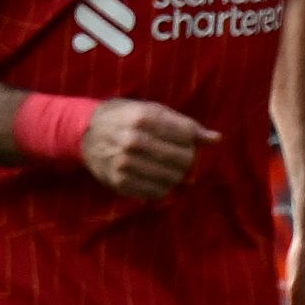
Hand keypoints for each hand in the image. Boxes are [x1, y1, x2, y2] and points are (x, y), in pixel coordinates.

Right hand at [84, 99, 215, 199]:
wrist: (87, 132)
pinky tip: (157, 178)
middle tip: (180, 158)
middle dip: (188, 160)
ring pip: (172, 179)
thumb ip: (187, 126)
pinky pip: (156, 193)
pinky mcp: (118, 181)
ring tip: (168, 168)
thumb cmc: (129, 118)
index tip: (185, 141)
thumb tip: (217, 139)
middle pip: (183, 160)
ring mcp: (124, 162)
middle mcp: (133, 141)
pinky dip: (163, 188)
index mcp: (144, 118)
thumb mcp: (155, 111)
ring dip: (177, 176)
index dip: (193, 141)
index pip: (187, 137)